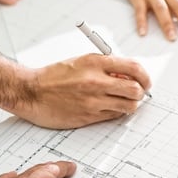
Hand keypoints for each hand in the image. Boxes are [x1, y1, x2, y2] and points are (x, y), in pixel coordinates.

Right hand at [14, 54, 151, 128]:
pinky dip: (116, 112)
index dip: (145, 76)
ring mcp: (93, 101)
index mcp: (95, 62)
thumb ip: (105, 66)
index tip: (145, 80)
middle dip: (141, 92)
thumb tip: (127, 75)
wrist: (32, 92)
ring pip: (128, 107)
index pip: (134, 68)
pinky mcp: (88, 117)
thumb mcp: (81, 61)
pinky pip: (113, 116)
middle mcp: (96, 82)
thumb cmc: (54, 76)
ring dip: (130, 105)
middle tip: (137, 93)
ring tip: (123, 101)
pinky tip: (109, 107)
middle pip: (135, 90)